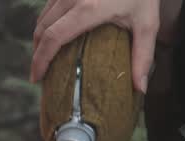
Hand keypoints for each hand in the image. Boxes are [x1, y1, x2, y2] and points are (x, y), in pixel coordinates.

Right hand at [29, 0, 172, 93]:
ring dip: (39, 39)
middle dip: (37, 54)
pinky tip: (53, 35)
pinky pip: (48, 7)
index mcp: (88, 9)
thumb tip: (140, 89)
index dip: (40, 60)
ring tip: (45, 57)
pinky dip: (46, 24)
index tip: (36, 77)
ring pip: (42, 18)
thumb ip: (142, 56)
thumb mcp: (147, 23)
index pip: (53, 38)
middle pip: (42, 30)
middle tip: (40, 73)